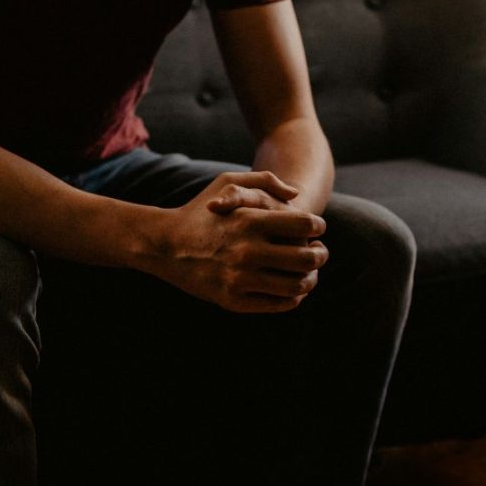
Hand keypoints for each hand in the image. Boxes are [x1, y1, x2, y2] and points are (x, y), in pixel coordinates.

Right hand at [149, 171, 328, 312]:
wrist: (164, 245)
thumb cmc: (200, 210)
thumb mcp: (227, 181)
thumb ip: (264, 181)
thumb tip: (296, 195)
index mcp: (249, 221)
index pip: (304, 226)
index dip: (318, 227)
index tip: (317, 230)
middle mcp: (247, 251)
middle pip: (307, 258)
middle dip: (321, 255)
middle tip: (320, 253)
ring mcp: (240, 279)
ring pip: (297, 286)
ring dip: (311, 279)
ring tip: (310, 273)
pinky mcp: (233, 301)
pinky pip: (278, 304)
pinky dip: (293, 298)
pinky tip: (293, 290)